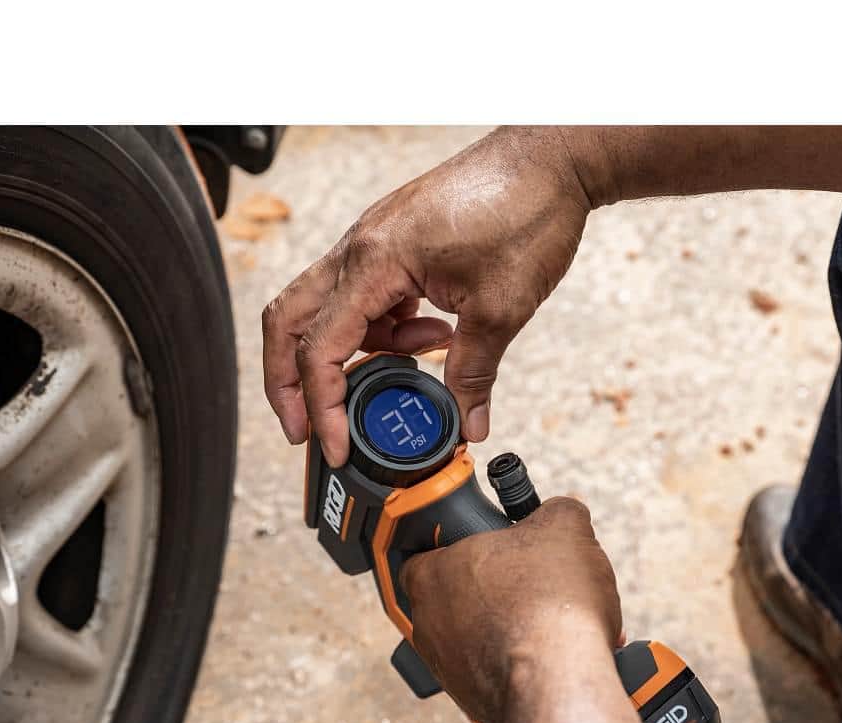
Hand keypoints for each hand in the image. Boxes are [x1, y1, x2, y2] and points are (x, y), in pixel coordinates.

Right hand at [262, 127, 590, 465]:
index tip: (330, 446)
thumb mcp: (500, 308)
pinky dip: (385, 330)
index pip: (319, 348)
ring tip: (416, 365)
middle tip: (307, 428)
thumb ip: (474, 374)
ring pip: (328, 310)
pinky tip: (432, 336)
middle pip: (289, 322)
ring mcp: (373, 242)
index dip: (320, 407)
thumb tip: (467, 423)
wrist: (551, 156)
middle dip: (290, 382)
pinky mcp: (394, 244)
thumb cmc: (524, 210)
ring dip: (357, 353)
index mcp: (374, 262)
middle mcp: (360, 247)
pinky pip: (366, 297)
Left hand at [398, 497, 621, 722]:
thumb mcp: (564, 528)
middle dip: (497, 593)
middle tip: (534, 587)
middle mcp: (428, 623)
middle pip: (458, 598)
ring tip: (555, 626)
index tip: (493, 550)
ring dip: (513, 631)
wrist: (557, 684)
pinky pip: (496, 675)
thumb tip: (561, 513)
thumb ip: (557, 512)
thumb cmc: (549, 603)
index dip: (463, 546)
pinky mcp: (472, 703)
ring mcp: (446, 668)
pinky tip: (556, 658)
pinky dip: (523, 666)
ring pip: (479, 639)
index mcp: (432, 574)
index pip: (426, 552)